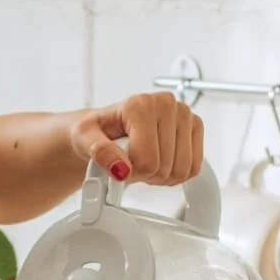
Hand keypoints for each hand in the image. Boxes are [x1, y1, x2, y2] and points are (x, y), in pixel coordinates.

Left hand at [71, 91, 203, 185]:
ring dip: (160, 176)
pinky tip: (160, 161)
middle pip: (165, 168)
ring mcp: (184, 114)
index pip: (147, 161)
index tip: (118, 165)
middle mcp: (166, 104)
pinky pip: (193, 167)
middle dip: (145, 175)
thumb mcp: (83, 138)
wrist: (104, 127)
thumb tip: (120, 167)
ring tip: (144, 161)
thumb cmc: (95, 131)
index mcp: (140, 105)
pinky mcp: (195, 125)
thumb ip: (99, 151)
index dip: (131, 173)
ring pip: (181, 170)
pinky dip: (176, 173)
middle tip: (130, 163)